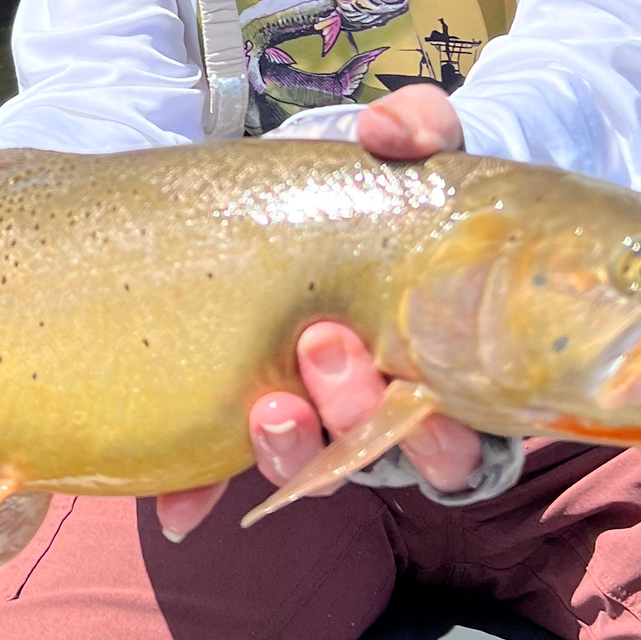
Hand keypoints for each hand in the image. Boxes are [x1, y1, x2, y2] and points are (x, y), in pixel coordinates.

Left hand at [155, 80, 476, 539]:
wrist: (316, 198)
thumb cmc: (381, 188)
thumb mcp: (407, 154)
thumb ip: (417, 130)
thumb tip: (390, 130)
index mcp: (447, 369)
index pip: (463, 439)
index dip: (443, 433)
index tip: (408, 373)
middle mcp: (388, 414)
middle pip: (386, 459)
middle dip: (353, 414)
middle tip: (320, 346)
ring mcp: (319, 426)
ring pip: (313, 469)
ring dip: (289, 451)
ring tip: (261, 407)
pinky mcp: (253, 419)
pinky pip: (225, 477)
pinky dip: (199, 493)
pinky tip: (177, 509)